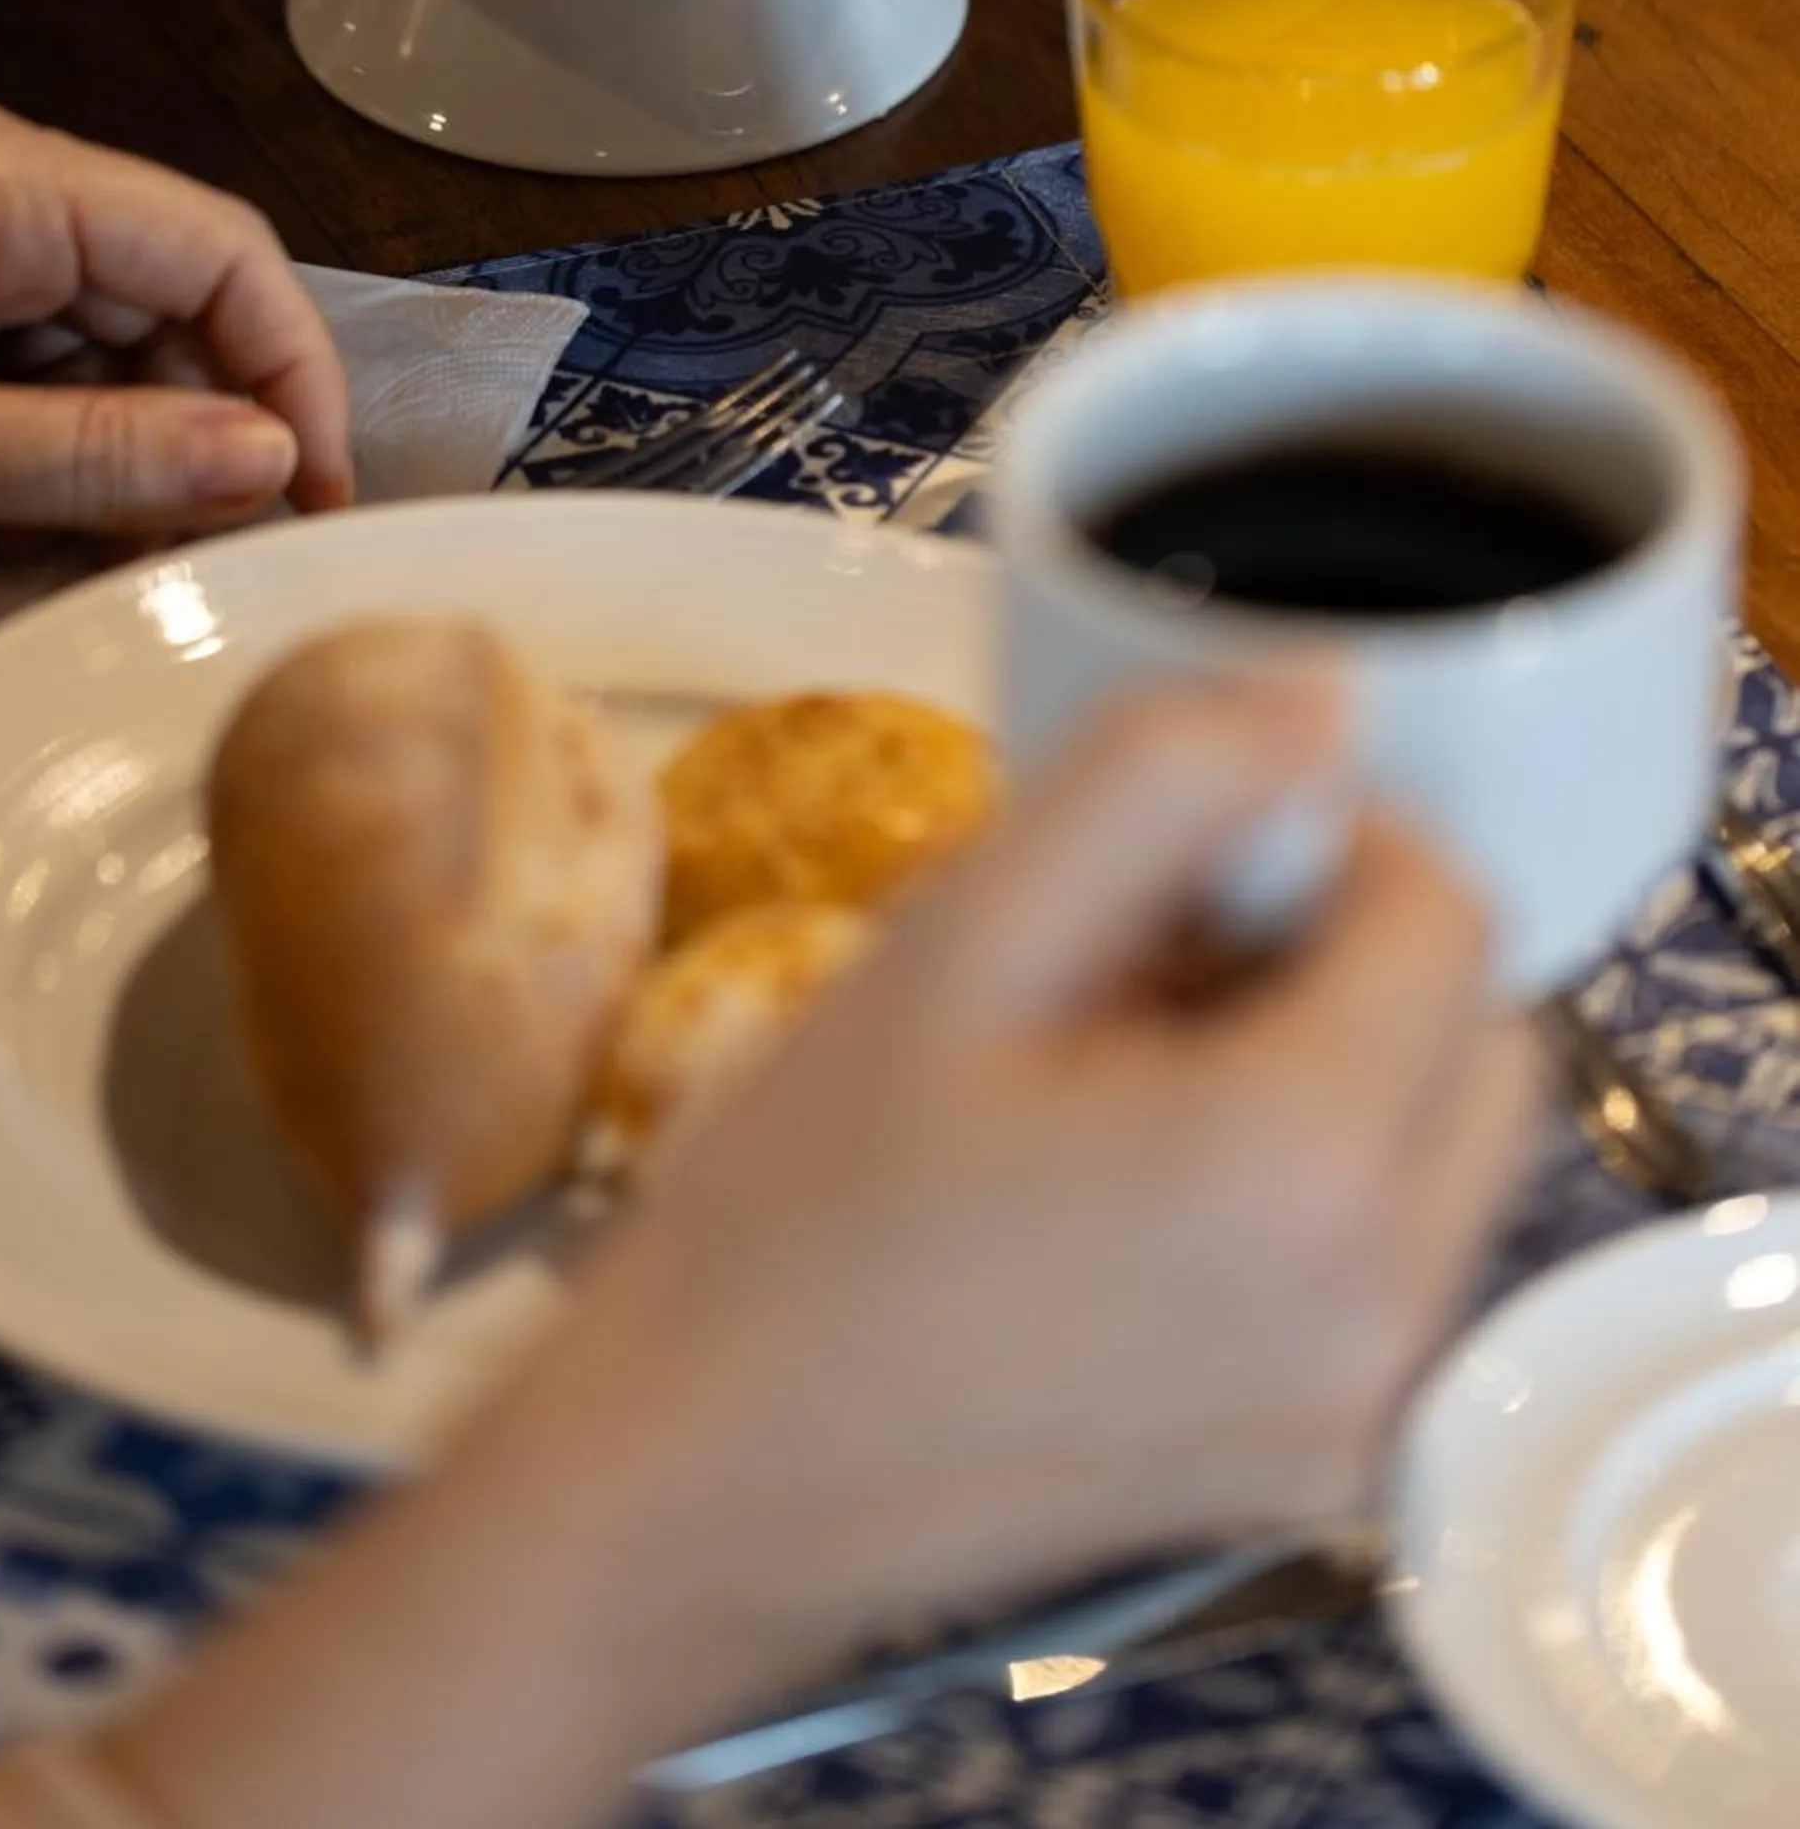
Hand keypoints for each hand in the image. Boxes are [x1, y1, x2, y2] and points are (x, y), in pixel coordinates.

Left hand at [0, 97, 352, 559]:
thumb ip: (97, 456)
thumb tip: (271, 463)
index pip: (219, 248)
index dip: (294, 370)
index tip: (317, 495)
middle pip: (175, 290)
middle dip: (218, 420)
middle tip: (229, 553)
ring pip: (112, 332)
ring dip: (143, 445)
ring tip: (144, 559)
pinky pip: (36, 357)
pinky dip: (65, 445)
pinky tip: (62, 531)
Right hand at [531, 680, 1536, 1678]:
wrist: (701, 1483)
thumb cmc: (799, 1216)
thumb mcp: (958, 941)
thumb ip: (1158, 784)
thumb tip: (1320, 701)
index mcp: (1302, 1167)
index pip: (1451, 911)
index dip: (1330, 835)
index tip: (1187, 850)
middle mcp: (1379, 1313)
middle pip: (1482, 1034)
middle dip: (1351, 953)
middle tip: (1152, 948)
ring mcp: (1358, 1413)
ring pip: (1452, 1149)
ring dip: (1338, 1064)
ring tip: (1124, 1065)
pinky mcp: (1320, 1469)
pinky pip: (1393, 1264)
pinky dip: (1315, 1187)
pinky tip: (1137, 1178)